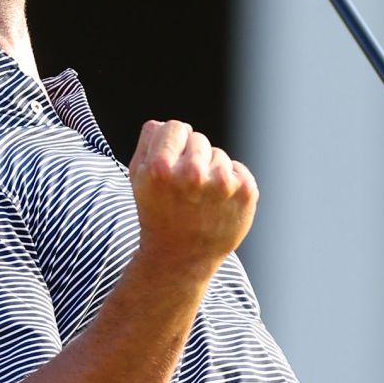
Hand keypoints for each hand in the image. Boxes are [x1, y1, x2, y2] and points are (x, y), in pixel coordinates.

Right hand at [129, 120, 257, 279]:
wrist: (181, 258)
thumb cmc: (157, 215)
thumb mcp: (138, 180)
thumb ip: (147, 144)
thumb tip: (161, 124)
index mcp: (160, 168)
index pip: (175, 126)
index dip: (171, 144)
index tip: (169, 166)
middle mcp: (193, 174)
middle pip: (198, 139)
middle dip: (191, 158)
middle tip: (185, 191)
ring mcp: (222, 184)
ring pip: (218, 156)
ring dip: (211, 172)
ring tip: (200, 201)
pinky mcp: (245, 192)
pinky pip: (237, 169)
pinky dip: (231, 183)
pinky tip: (218, 204)